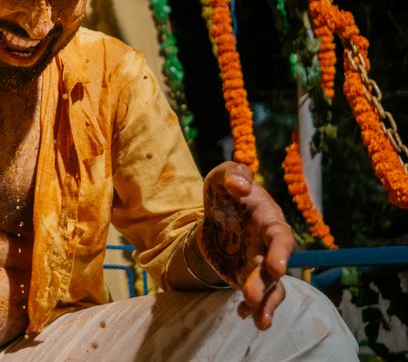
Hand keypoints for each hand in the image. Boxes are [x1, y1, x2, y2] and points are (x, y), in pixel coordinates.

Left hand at [199, 162, 295, 329]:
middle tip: (254, 297)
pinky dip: (252, 307)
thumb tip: (241, 185)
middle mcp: (269, 245)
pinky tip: (244, 315)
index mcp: (269, 219)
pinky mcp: (248, 277)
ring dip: (266, 304)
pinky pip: (255, 296)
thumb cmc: (225, 191)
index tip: (275, 268)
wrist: (215, 212)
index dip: (280, 253)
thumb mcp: (222, 176)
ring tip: (259, 321)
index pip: (281, 237)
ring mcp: (260, 263)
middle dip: (266, 284)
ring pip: (270, 287)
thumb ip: (233, 174)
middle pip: (274, 268)